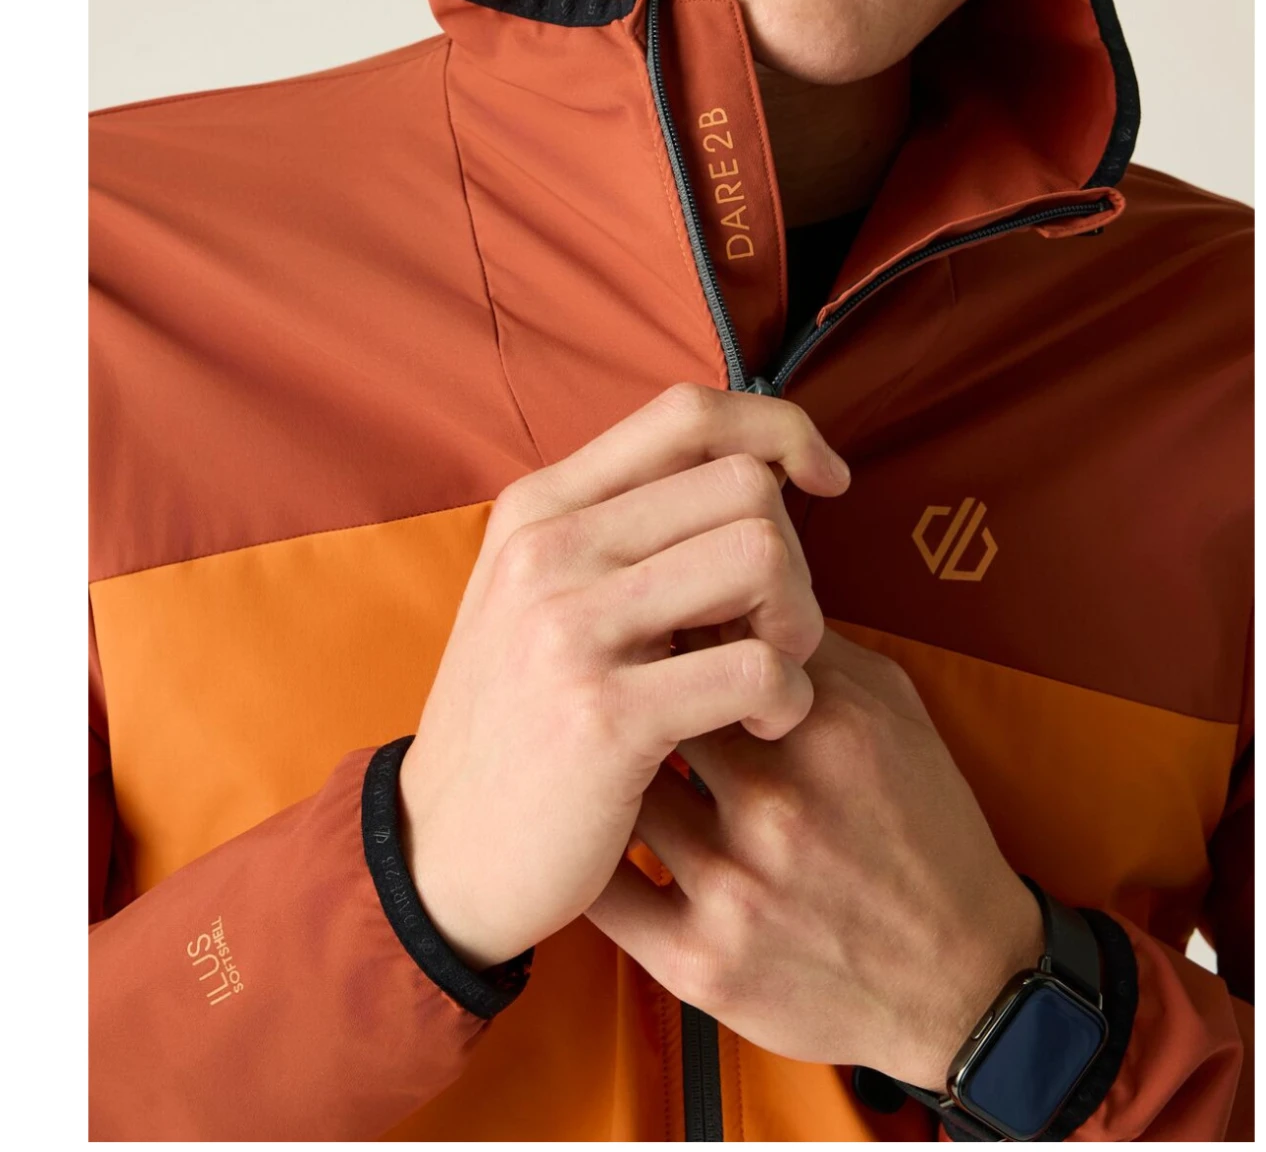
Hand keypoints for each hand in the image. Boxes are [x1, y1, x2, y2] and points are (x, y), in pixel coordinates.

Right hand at [397, 382, 851, 969]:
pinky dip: (790, 696)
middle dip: (797, 552)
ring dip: (799, 619)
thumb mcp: (542, 596)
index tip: (824, 478)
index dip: (779, 429)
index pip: (688, 412)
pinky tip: (765, 724)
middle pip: (744, 484)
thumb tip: (756, 473)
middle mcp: (550, 547)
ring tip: (776, 672)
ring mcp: (571, 628)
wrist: (441, 852)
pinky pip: (757, 666)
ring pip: (761, 556)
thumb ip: (625, 529)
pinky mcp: (606, 716)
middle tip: (780, 626)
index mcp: (542, 506)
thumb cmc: (522, 717)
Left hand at [583, 626, 1045, 1086]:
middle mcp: (778, 805)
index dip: (672, 634)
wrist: (966, 983)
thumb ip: (815, 650)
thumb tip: (731, 590)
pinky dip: (593, 856)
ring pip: (624, 792)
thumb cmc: (925, 832)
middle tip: (625, 694)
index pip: (707, 643)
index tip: (658, 634)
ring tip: (610, 762)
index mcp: (825, 730)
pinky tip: (599, 833)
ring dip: (612, 775)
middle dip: (636, 697)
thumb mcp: (897, 714)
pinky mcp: (702, 963)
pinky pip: (607, 893)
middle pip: (653, 707)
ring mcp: (737, 888)